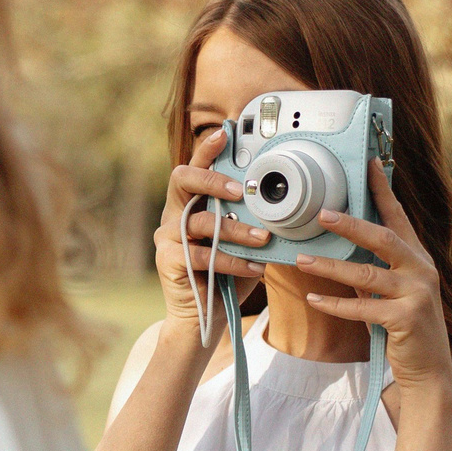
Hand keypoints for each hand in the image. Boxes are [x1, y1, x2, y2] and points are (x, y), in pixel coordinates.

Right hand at [155, 128, 267, 334]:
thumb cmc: (226, 276)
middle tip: (242, 192)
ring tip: (263, 238)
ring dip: (237, 230)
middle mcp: (174, 215)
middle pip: (182, 180)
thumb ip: (250, 222)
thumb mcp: (242, 244)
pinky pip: (203, 256)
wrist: (204, 318)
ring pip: (201, 222)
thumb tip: (284, 204)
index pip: (195, 169)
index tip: (225, 133)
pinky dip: (233, 261)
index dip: (207, 149)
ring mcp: (167, 238)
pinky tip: (255, 267)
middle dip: (214, 180)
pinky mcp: (168, 261)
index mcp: (190, 204)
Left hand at [291, 158, 451, 390]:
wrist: (428, 371)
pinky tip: (313, 298)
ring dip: (330, 266)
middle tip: (321, 213)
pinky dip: (335, 304)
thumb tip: (341, 247)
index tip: (369, 164)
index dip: (383, 190)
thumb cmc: (403, 328)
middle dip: (351, 224)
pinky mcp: (407, 318)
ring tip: (301, 258)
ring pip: (366, 274)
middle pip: (383, 238)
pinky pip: (363, 307)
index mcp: (417, 258)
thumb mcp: (390, 292)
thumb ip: (372, 270)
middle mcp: (422, 270)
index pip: (398, 217)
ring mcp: (417, 294)